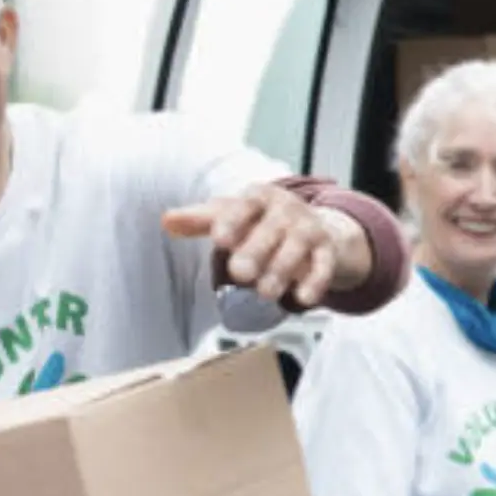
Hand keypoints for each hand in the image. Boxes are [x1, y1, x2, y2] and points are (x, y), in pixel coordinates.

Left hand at [162, 184, 348, 307]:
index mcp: (259, 197)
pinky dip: (315, 282)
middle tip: (240, 273)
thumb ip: (201, 221)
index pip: (245, 205)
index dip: (232, 221)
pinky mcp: (327, 251)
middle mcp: (286, 209)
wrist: (318, 227)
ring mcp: (309, 228)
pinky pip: (324, 265)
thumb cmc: (265, 223)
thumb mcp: (234, 216)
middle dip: (256, 250)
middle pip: (272, 228)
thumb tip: (167, 220)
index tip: (219, 239)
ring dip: (282, 270)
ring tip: (266, 292)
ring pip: (297, 246)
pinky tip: (303, 298)